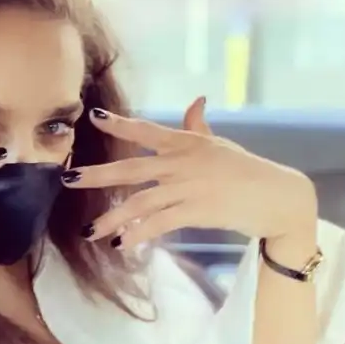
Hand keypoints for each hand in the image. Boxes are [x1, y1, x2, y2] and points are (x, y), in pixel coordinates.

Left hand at [64, 98, 317, 250]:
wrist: (277, 196)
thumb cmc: (247, 169)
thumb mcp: (220, 144)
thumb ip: (198, 125)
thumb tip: (195, 100)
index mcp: (185, 143)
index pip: (145, 130)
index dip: (119, 124)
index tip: (93, 117)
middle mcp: (181, 162)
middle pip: (131, 167)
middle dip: (96, 174)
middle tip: (67, 178)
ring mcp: (187, 186)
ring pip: (140, 201)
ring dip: (112, 217)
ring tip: (89, 231)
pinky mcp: (196, 211)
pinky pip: (159, 223)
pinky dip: (138, 234)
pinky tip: (121, 244)